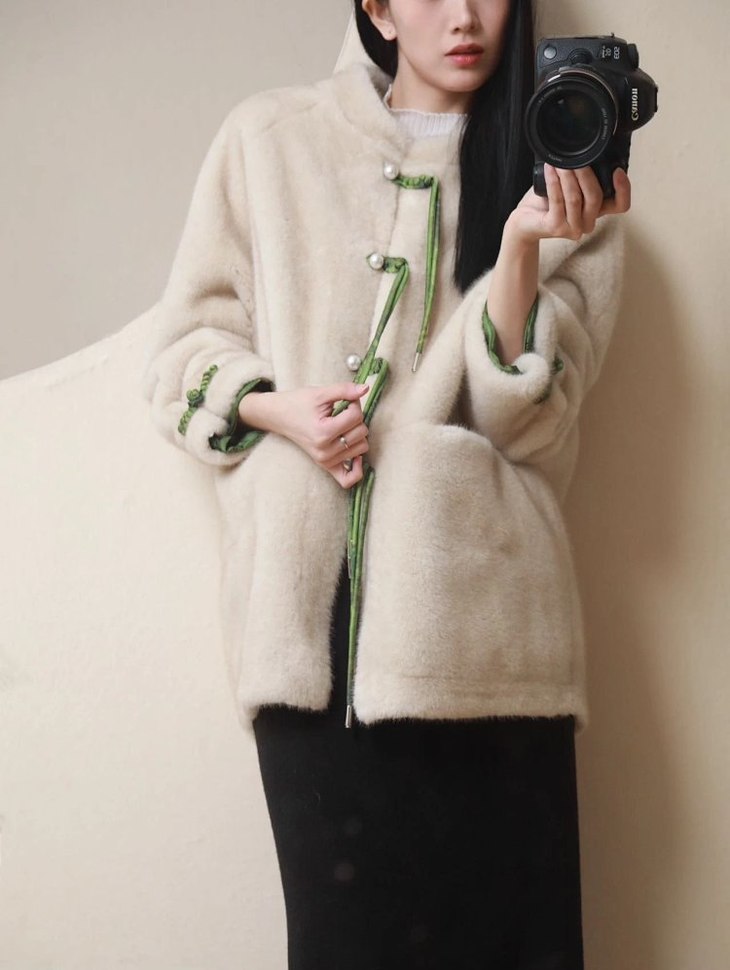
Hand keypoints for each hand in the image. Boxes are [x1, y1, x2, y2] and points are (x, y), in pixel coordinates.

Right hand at [238, 382, 369, 488]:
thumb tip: (366, 388)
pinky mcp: (325, 466)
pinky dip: (357, 467)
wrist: (279, 416)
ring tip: (341, 426)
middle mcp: (325, 451)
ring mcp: (325, 461)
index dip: (353, 403)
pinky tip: (354, 453)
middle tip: (340, 413)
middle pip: (362, 432)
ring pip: (362, 447)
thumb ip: (344, 390)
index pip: (356, 416)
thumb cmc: (298, 403)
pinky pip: (350, 478)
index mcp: (323, 432)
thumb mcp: (321, 393)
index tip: (342, 401)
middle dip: (355, 418)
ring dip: (356, 434)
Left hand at [508, 164, 631, 244]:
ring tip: (561, 161)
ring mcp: (572, 228)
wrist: (525, 221)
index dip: (623, 189)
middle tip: (577, 157)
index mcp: (596, 211)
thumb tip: (590, 149)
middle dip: (587, 174)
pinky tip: (550, 168)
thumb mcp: (571, 186)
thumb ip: (584, 176)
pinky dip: (554, 181)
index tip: (617, 170)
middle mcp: (588, 222)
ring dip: (568, 175)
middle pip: (596, 197)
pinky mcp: (556, 227)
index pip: (620, 205)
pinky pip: (558, 200)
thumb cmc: (547, 201)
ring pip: (576, 198)